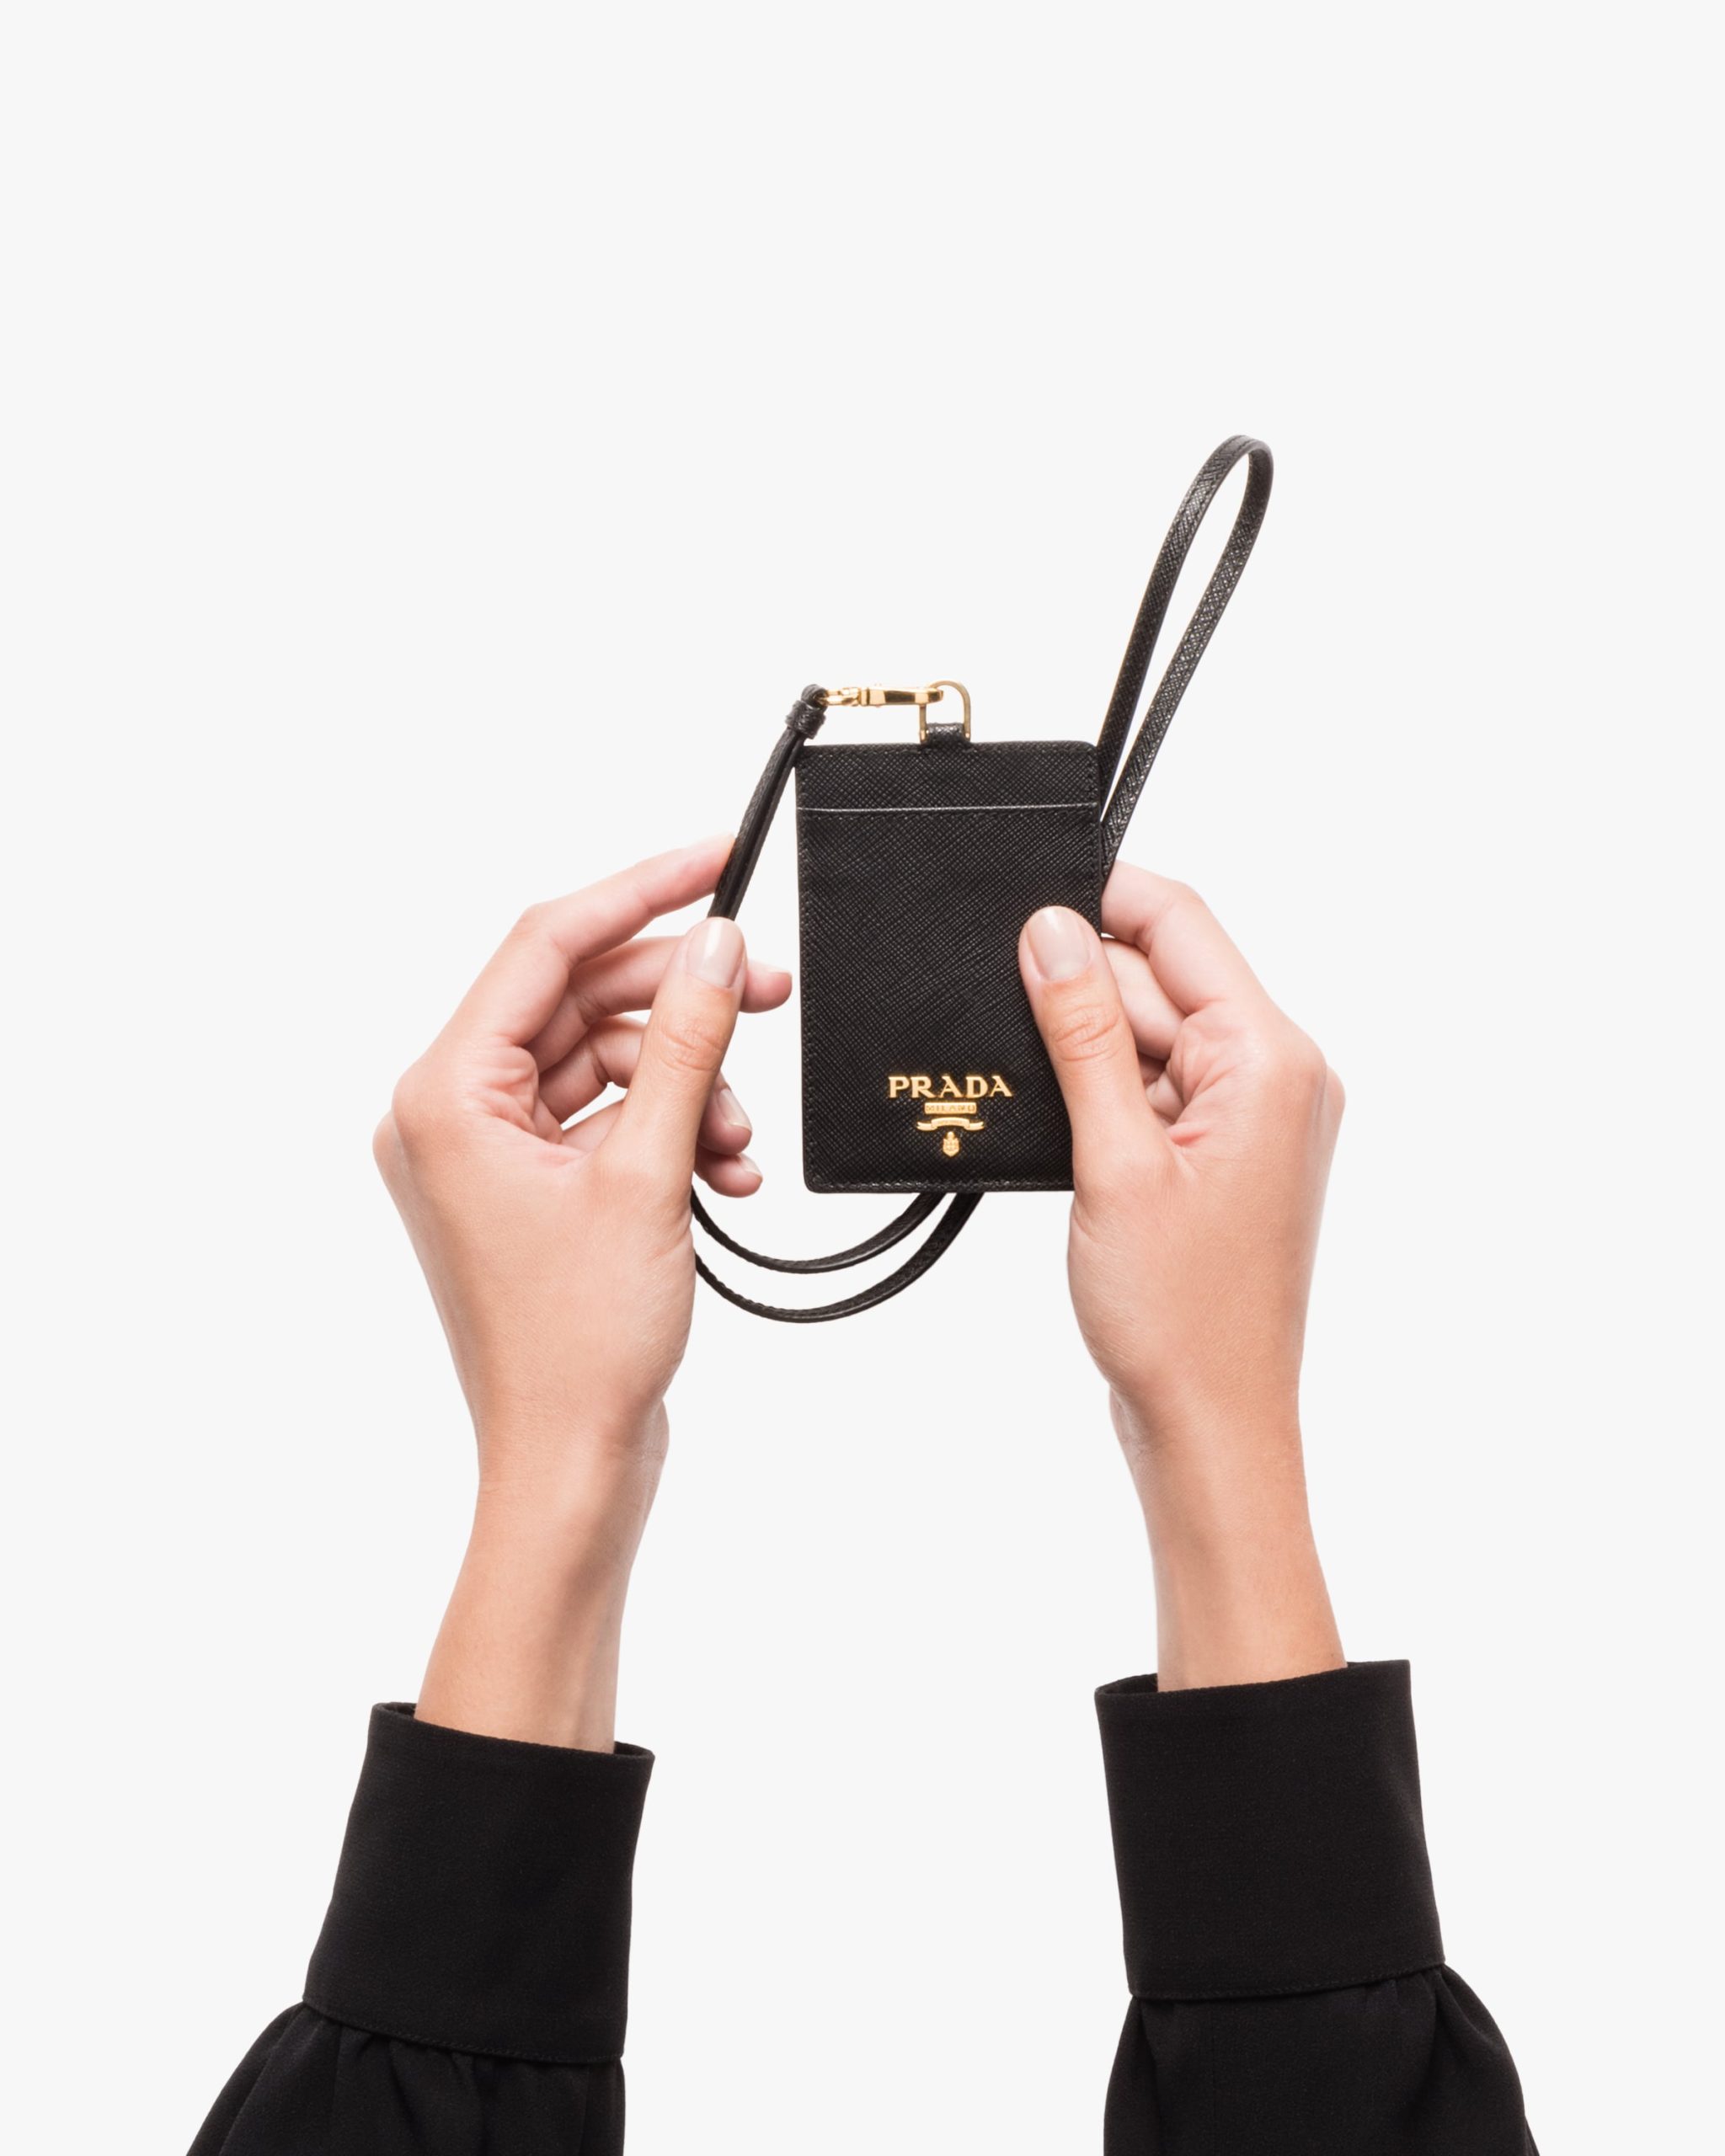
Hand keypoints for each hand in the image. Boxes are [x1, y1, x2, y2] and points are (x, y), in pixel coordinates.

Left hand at [373, 836, 788, 1743]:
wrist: (569, 1464)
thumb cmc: (579, 1349)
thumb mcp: (648, 1172)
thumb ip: (688, 1046)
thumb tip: (718, 949)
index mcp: (444, 1093)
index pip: (545, 946)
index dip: (638, 890)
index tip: (716, 854)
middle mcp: (451, 1111)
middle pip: (580, 1000)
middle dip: (682, 1003)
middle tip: (769, 988)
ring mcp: (488, 1151)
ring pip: (607, 1060)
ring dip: (689, 1085)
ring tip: (740, 1142)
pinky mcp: (529, 1187)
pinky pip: (608, 1117)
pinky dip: (672, 1130)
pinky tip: (725, 1171)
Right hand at [1018, 867, 1345, 1687]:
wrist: (1210, 1426)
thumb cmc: (1180, 1319)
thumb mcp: (1116, 1159)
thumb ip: (1085, 1034)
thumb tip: (1052, 931)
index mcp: (1270, 1060)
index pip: (1183, 926)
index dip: (1102, 895)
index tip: (1022, 890)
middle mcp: (1276, 1075)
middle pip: (1164, 977)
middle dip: (1078, 981)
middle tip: (991, 998)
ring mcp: (1252, 1117)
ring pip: (1152, 1033)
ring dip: (1085, 1043)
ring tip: (1025, 1079)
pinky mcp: (1220, 1155)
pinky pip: (1153, 1086)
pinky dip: (1100, 1089)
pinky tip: (1051, 1114)